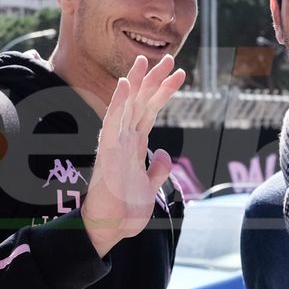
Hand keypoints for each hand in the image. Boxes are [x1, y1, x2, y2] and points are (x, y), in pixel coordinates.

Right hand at [82, 54, 184, 255]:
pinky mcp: (109, 152)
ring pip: (127, 105)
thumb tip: (163, 153)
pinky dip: (118, 102)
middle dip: (155, 79)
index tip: (179, 75)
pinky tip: (125, 84)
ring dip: (137, 82)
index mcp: (134, 145)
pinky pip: (112, 122)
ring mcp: (115, 143)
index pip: (150, 111)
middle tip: (170, 58)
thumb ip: (157, 170)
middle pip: (141, 102)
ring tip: (147, 60)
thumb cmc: (125, 211)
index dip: (164, 92)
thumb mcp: (150, 188)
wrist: (109, 230)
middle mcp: (124, 139)